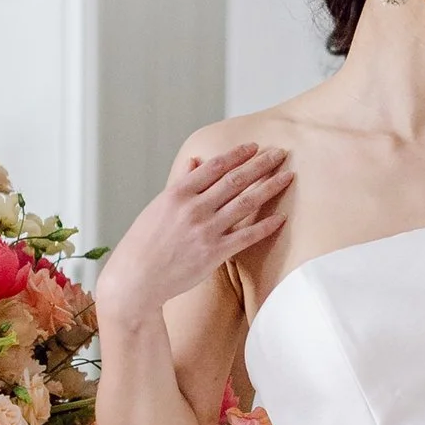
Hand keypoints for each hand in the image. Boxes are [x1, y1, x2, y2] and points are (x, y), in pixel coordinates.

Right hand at [96, 143, 293, 325]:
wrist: (137, 279)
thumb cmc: (144, 243)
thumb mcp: (158, 206)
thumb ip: (180, 183)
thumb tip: (194, 162)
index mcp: (178, 193)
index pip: (215, 166)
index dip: (238, 154)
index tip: (254, 146)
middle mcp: (194, 208)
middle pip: (235, 180)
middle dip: (261, 164)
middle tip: (280, 153)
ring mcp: (205, 231)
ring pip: (245, 204)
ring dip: (269, 187)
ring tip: (287, 176)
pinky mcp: (214, 254)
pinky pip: (246, 236)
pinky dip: (265, 226)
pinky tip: (281, 217)